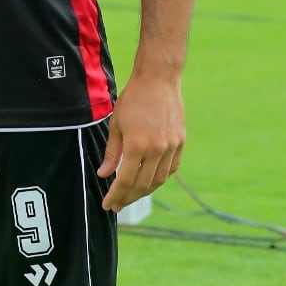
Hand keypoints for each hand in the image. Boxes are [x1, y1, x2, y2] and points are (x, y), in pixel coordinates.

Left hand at [97, 73, 184, 211]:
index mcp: (137, 145)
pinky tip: (150, 181)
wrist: (158, 79)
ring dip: (144, 192)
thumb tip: (104, 174)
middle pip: (142, 185)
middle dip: (128, 198)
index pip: (125, 180)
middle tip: (117, 206)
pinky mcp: (180, 142)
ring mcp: (171, 146)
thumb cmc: (133, 99)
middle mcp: (156, 149)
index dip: (115, 195)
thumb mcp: (116, 124)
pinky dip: (160, 178)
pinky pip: (171, 169)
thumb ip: (112, 152)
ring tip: (131, 196)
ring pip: (158, 180)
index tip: (108, 205)